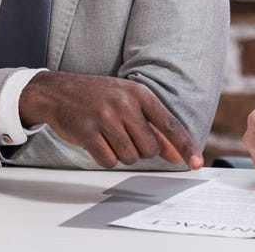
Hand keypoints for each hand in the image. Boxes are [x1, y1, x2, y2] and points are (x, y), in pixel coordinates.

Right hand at [18, 71, 201, 168]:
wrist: (57, 91)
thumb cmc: (97, 97)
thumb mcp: (127, 102)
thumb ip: (152, 127)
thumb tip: (175, 154)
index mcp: (139, 94)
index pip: (169, 124)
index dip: (185, 146)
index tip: (198, 163)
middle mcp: (124, 104)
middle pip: (150, 148)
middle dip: (140, 150)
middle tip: (123, 136)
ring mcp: (105, 117)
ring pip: (130, 157)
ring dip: (121, 154)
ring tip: (108, 136)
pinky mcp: (87, 132)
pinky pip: (108, 161)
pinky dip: (104, 158)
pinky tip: (96, 142)